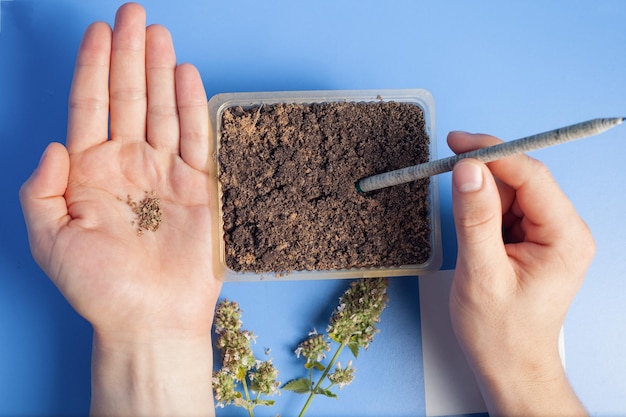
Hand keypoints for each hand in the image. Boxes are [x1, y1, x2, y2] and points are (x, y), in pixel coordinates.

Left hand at [20, 3, 218, 415]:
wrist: (150, 320)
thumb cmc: (99, 288)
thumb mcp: (49, 242)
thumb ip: (41, 190)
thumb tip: (56, 144)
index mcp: (91, 173)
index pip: (91, 106)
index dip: (93, 68)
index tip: (96, 30)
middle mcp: (129, 165)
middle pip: (129, 97)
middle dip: (128, 54)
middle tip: (133, 13)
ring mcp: (166, 173)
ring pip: (164, 109)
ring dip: (160, 70)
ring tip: (156, 33)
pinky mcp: (200, 187)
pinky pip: (197, 138)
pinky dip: (193, 105)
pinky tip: (185, 74)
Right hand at [448, 131, 592, 415]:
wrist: (509, 365)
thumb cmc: (500, 332)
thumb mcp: (481, 273)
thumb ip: (475, 218)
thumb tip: (467, 169)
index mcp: (564, 237)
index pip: (531, 176)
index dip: (492, 153)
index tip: (456, 143)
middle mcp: (563, 230)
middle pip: (521, 180)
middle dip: (483, 175)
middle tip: (445, 173)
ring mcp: (549, 234)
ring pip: (511, 192)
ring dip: (481, 197)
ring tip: (465, 234)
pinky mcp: (532, 239)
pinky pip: (506, 209)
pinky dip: (483, 210)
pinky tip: (473, 234)